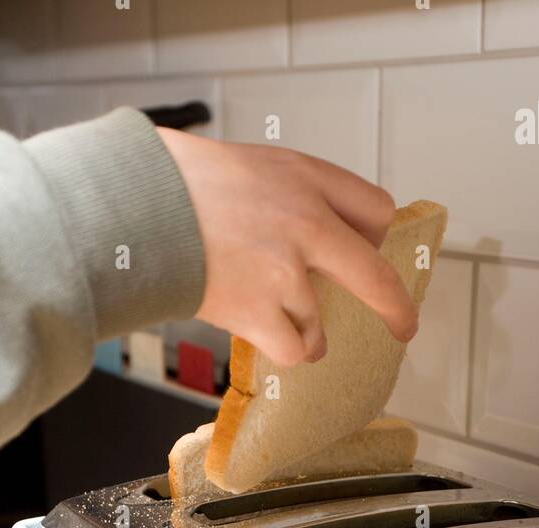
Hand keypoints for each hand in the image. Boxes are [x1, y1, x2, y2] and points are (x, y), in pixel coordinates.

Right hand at [157, 127, 416, 367]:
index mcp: (307, 179)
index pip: (375, 211)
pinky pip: (294, 348)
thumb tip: (331, 242)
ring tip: (272, 318)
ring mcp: (285, 272)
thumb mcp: (254, 167)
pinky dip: (285, 349)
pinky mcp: (259, 312)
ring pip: (319, 324)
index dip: (376, 238)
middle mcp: (306, 224)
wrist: (135, 207)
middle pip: (375, 278)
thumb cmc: (182, 186)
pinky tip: (268, 337)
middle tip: (403, 327)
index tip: (373, 254)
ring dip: (303, 331)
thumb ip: (297, 198)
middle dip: (396, 310)